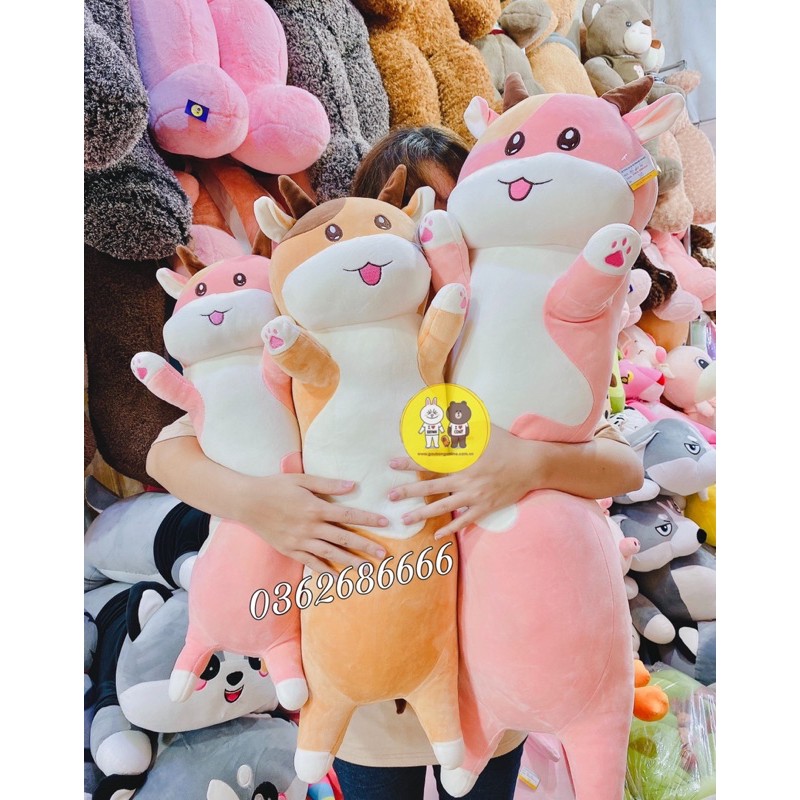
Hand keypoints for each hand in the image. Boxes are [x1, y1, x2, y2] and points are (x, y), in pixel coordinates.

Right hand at [147, 435, 388, 575]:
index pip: (348, 514)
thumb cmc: (275, 486)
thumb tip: (353, 485)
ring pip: (329, 554)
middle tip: (384, 555)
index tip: (385, 523)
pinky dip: (323, 570)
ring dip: (350, 562)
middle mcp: (309, 527)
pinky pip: (310, 562)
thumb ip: (327, 484)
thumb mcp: (301, 479)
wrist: (246, 502)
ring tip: (366, 569)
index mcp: (315, 508)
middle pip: (343, 538)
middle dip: (365, 547)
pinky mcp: (289, 549)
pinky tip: (336, 575)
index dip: (368, 519)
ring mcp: (299, 541)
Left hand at [387, 426, 539, 538]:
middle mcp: (466, 478)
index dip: (410, 462)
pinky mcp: (485, 507)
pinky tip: (436, 535)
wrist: (532, 464)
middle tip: (390, 496)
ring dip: (422, 513)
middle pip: (431, 486)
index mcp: (463, 459)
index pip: (430, 461)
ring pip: (443, 507)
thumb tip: (440, 419)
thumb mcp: (483, 429)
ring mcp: (475, 495)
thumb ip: (460, 427)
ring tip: (405, 519)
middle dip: (408, 491)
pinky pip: (464, 521)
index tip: (392, 464)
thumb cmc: (506, 443)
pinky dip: (451, 529)